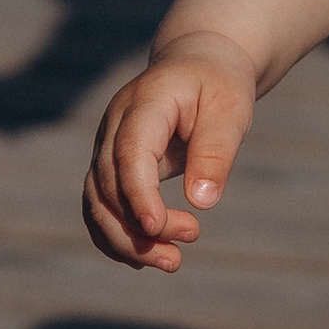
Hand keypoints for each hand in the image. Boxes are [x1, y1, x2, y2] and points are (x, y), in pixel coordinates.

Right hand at [83, 33, 258, 272]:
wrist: (197, 64)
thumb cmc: (218, 84)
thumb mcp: (231, 108)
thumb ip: (216, 151)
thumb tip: (202, 201)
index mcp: (145, 102)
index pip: (129, 152)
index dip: (138, 193)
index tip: (157, 228)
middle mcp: (114, 125)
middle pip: (109, 184)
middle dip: (142, 226)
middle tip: (189, 242)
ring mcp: (106, 145)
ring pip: (97, 202)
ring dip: (126, 240)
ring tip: (172, 263)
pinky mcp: (110, 165)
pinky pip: (100, 206)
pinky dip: (116, 236)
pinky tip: (145, 258)